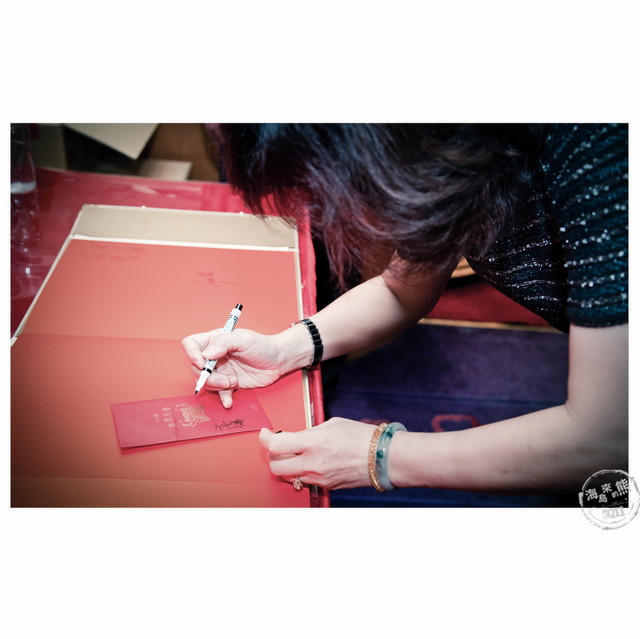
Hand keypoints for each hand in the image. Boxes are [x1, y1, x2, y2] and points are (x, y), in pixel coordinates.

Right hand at [181, 328, 284, 407]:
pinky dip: (223, 398)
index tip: (202, 363)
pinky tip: (229, 401)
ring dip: (217, 386)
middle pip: (196, 368)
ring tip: (234, 382)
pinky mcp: (229, 383)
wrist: (278, 361)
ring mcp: (221, 370)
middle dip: (208, 377)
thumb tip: (206, 354)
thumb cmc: (262, 345)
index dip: (192, 354)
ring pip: (206, 382)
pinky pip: (219, 393)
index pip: (191, 345)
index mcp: (215, 340)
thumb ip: (224, 343)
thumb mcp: (244, 339)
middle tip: (226, 379)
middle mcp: (215, 356)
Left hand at [258, 418, 377, 488]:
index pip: (275, 445)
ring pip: (290, 475)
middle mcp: (313, 463)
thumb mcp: (332, 424)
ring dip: (288, 464)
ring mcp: (319, 478)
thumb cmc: (361, 436)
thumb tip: (298, 436)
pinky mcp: (326, 486)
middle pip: (276, 466)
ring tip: (298, 452)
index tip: (265, 433)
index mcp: (313, 442)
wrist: (383, 458)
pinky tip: (313, 460)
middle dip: (272, 455)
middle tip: (278, 445)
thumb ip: (311, 430)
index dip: (264, 438)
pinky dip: (303, 470)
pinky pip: (306, 480)